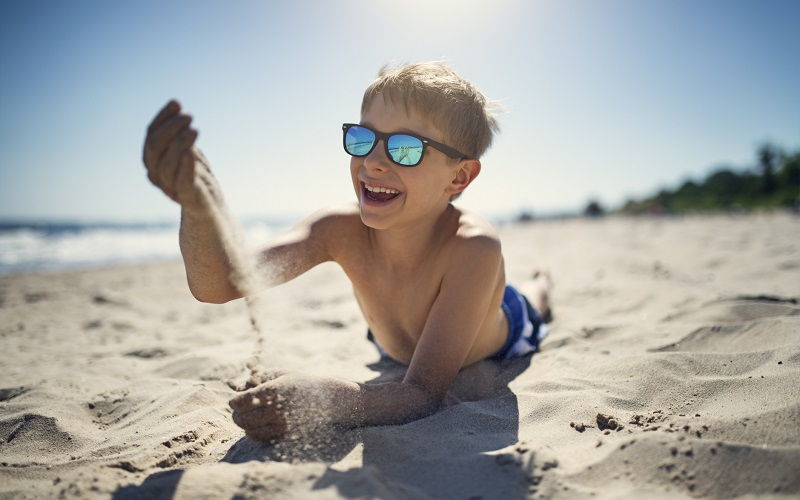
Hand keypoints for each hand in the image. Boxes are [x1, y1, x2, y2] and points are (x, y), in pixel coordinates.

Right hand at [142, 100, 216, 211]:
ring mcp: (169, 187)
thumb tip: (175, 103)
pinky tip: (191, 154)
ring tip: (194, 130)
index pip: (150, 135)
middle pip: (154, 147)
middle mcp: (155, 174)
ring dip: (180, 143)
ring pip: (166, 163)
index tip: (177, 103)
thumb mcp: (186, 148)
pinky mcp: (187, 197)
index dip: (162, 118)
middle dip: (170, 128)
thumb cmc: (197, 174)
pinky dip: (185, 167)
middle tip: (189, 117)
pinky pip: (181, 182)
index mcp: (152, 160)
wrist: (209, 206)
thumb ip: (179, 130)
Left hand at [228, 372, 359, 442]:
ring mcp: (282, 425)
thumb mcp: (282, 374)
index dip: (234, 402)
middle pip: (242, 419)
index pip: (241, 402)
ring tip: (249, 417)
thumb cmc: (302, 383)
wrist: (330, 399)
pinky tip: (260, 424)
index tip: (234, 401)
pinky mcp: (287, 435)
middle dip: (236, 414)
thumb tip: (236, 385)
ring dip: (245, 425)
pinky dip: (256, 432)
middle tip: (238, 410)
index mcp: (274, 390)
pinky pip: (262, 438)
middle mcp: (277, 410)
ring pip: (250, 431)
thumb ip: (258, 378)